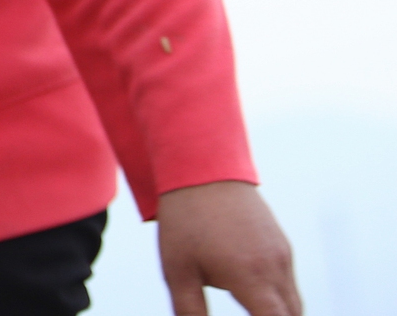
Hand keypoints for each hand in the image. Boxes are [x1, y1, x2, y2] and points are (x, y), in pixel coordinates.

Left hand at [159, 180, 298, 315]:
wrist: (201, 168)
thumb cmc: (185, 221)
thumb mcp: (177, 270)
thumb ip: (189, 310)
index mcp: (252, 279)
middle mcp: (275, 268)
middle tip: (250, 313)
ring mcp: (283, 254)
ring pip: (293, 300)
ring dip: (278, 312)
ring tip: (251, 309)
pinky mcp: (282, 242)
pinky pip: (288, 280)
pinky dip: (278, 295)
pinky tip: (252, 291)